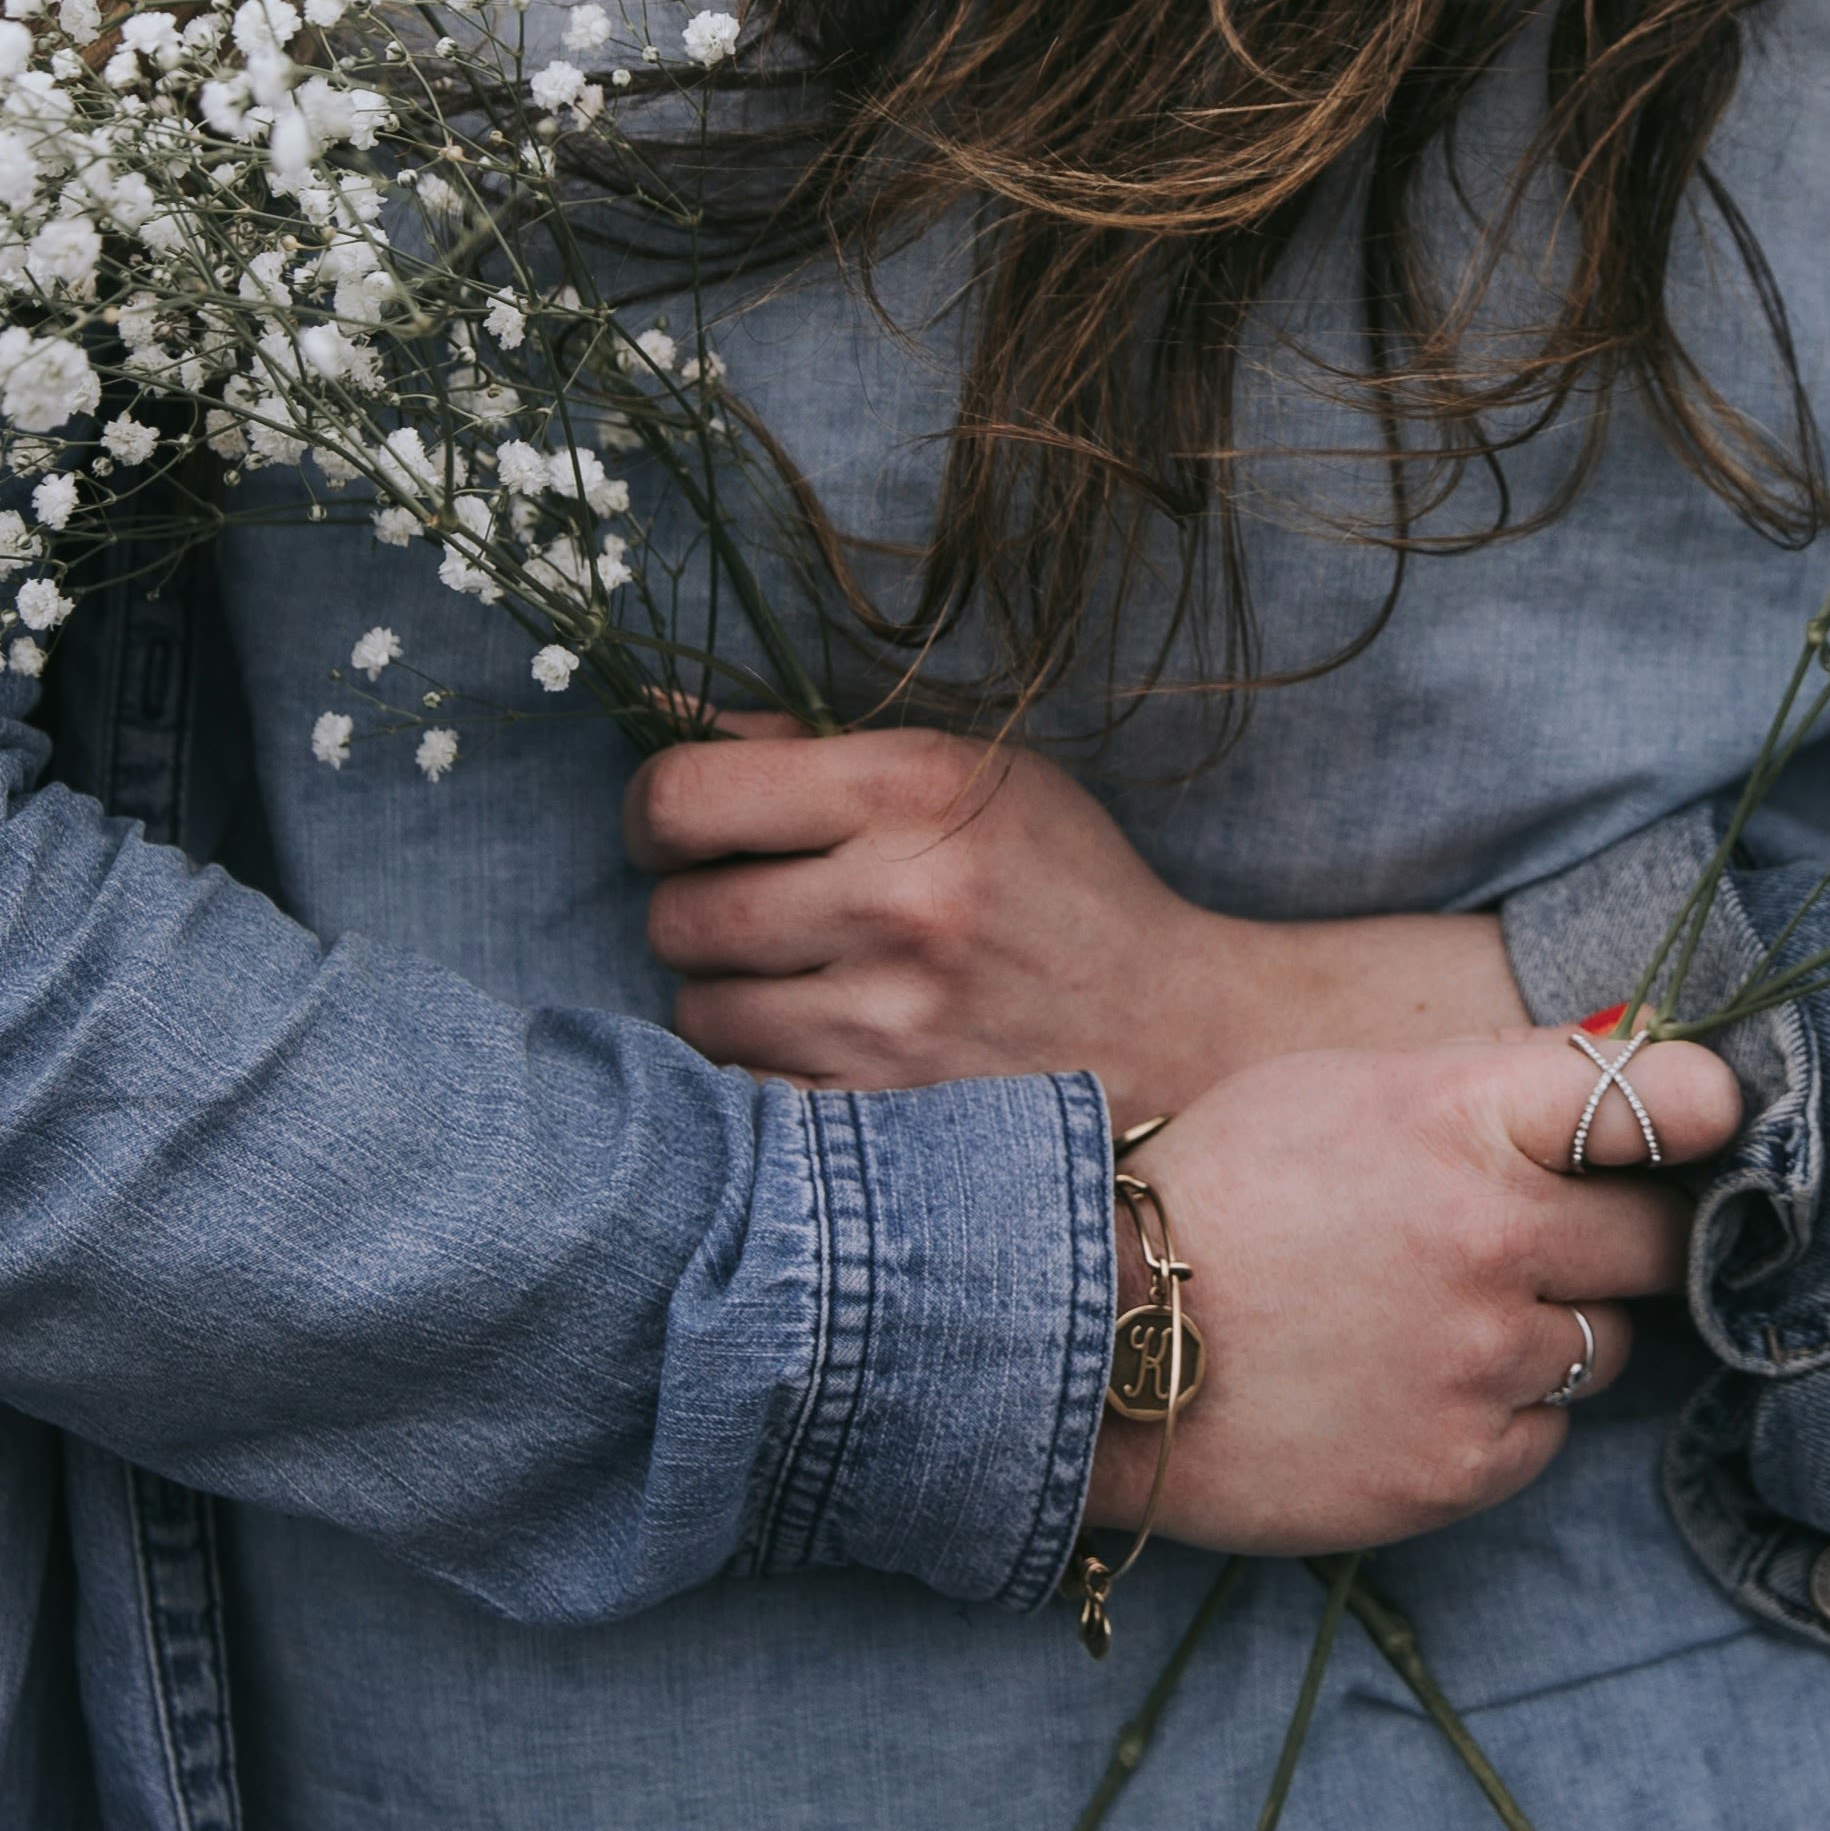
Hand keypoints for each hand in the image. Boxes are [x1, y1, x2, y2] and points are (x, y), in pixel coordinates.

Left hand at [627, 716, 1527, 1125]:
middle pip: (676, 915)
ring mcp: (890, 1021)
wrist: (1173, 1027)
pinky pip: (744, 1093)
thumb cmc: (1058, 883)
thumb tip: (661, 714)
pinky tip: (822, 1046)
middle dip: (695, 910)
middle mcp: (897, 899)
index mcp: (910, 788)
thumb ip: (811, 748)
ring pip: (699, 1011)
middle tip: (752, 911)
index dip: (656, 814)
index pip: (681, 797)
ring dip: (728, 998)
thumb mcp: (966, 774)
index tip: (683, 831)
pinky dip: (764, 1072)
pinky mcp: (889, 1116)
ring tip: (801, 982)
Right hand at [1083, 1027, 1737, 1553]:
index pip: (1661, 1099)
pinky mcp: (1460, 1468)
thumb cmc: (1217, 1190)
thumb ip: (1486, 1083)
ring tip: (1434, 1318)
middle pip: (1655, 1237)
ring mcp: (1482, 1360)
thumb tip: (1623, 1065)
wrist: (1092, 1340)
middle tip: (1545, 1238)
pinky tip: (1406, 1386)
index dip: (1705, 1111)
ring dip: (1547, 1330)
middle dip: (1618, 1234)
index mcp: (1462, 1116)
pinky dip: (1496, 1416)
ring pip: (1601, 1344)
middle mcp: (1492, 1235)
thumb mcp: (1343, 1087)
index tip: (1712, 1123)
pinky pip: (1542, 1436)